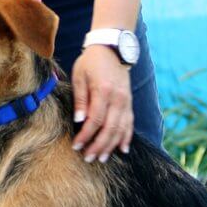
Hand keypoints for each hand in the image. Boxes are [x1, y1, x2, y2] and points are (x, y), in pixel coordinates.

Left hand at [71, 45, 132, 162]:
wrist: (111, 48)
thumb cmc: (91, 61)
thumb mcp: (80, 75)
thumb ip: (80, 98)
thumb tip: (79, 121)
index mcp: (103, 90)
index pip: (95, 120)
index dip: (85, 135)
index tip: (76, 145)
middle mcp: (117, 98)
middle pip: (109, 129)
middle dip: (98, 146)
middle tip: (88, 157)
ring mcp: (126, 101)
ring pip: (121, 129)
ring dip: (111, 146)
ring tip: (102, 157)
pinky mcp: (129, 102)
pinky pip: (130, 123)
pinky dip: (126, 137)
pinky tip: (122, 149)